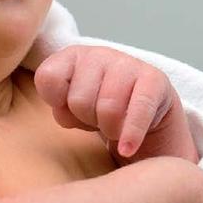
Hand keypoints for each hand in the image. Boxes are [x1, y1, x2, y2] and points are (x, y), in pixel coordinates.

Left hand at [34, 45, 197, 161]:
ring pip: (108, 108)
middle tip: (97, 120)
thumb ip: (60, 107)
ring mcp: (128, 63)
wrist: (143, 111)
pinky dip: (131, 135)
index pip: (48, 78)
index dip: (57, 102)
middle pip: (79, 100)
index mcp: (73, 56)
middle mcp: (99, 54)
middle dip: (87, 119)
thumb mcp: (71, 108)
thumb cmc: (98, 108)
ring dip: (110, 129)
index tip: (69, 109)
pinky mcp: (154, 79)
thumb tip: (64, 109)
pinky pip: (139, 110)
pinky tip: (127, 148)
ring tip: (114, 127)